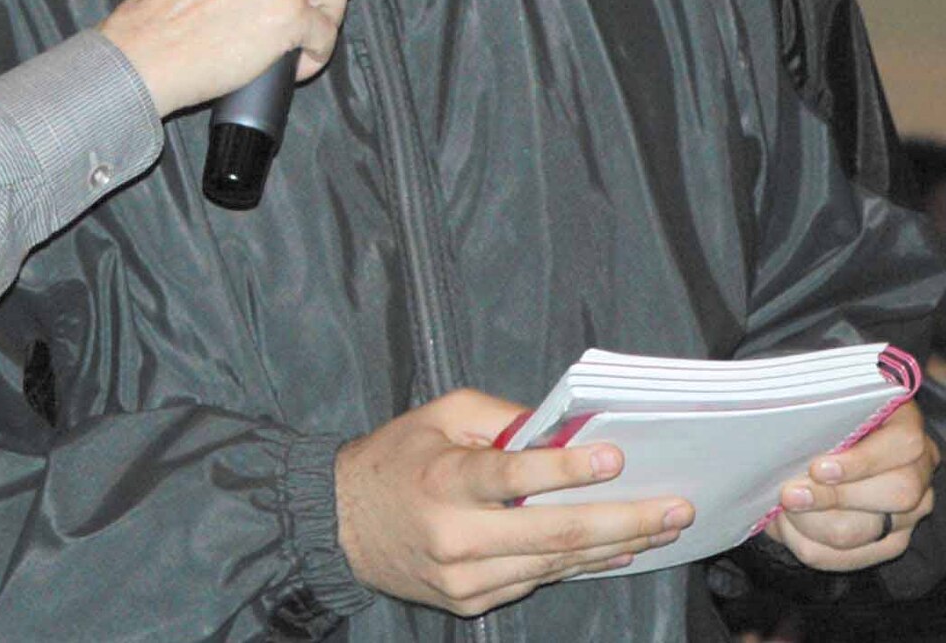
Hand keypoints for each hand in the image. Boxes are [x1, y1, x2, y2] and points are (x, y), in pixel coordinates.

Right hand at [336, 389, 694, 616]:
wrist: (340, 524)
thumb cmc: (396, 458)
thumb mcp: (438, 415)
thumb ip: (500, 419)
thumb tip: (565, 431)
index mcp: (444, 478)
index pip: (511, 475)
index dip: (565, 469)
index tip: (615, 459)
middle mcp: (455, 534)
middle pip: (554, 532)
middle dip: (625, 520)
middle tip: (675, 509)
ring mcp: (464, 576)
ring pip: (555, 563)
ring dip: (615, 546)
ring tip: (660, 529)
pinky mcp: (468, 601)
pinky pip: (536, 580)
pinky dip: (578, 564)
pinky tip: (612, 550)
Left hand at [767, 400, 937, 568]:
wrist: (815, 450)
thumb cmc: (815, 422)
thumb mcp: (817, 409)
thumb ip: (811, 419)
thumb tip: (782, 442)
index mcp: (903, 427)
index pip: (902, 444)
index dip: (861, 460)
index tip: (818, 468)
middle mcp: (916, 472)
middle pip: (895, 494)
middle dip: (833, 498)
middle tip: (790, 495)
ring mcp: (908, 513)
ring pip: (868, 532)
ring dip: (814, 524)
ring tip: (782, 510)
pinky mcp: (889, 543)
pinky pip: (851, 558)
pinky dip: (813, 546)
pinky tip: (788, 529)